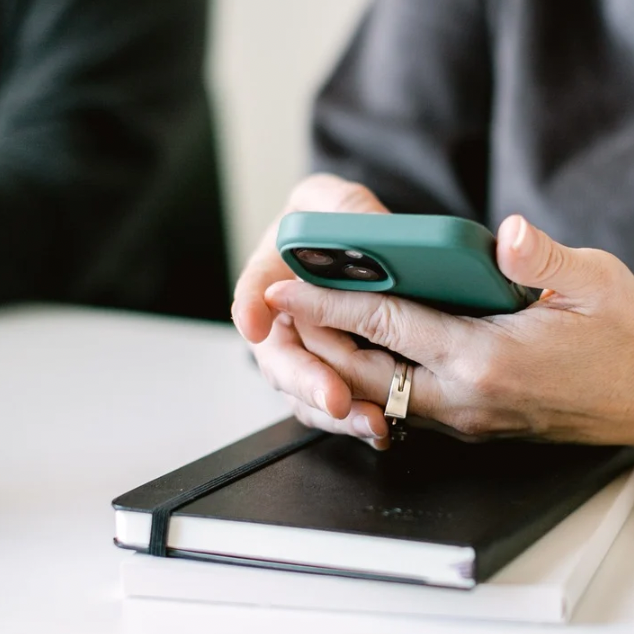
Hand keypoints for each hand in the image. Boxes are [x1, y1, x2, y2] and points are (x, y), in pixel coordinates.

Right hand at [231, 174, 393, 447]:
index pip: (253, 290)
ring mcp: (303, 358)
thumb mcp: (339, 204)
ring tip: (372, 422)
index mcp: (272, 275)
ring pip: (305, 395)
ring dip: (335, 415)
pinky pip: (335, 411)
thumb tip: (365, 235)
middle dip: (306, 380)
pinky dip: (356, 424)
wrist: (360, 259)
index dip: (251, 306)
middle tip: (335, 397)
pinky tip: (382, 429)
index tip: (254, 322)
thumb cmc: (339, 225)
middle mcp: (279, 324)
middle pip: (280, 359)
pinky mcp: (330, 382)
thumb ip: (345, 212)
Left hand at [263, 215, 633, 446]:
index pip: (388, 322)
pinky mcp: (478, 422)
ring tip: (312, 323)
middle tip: (280, 305)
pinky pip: (409, 404)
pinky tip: (368, 349)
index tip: (284, 280)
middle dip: (316, 337)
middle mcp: (470, 399)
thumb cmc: (633, 338)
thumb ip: (543, 258)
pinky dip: (376, 378)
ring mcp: (471, 418)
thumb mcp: (596, 281)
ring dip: (342, 361)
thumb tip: (506, 233)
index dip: (329, 297)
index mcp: (490, 359)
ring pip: (382, 395)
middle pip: (366, 371)